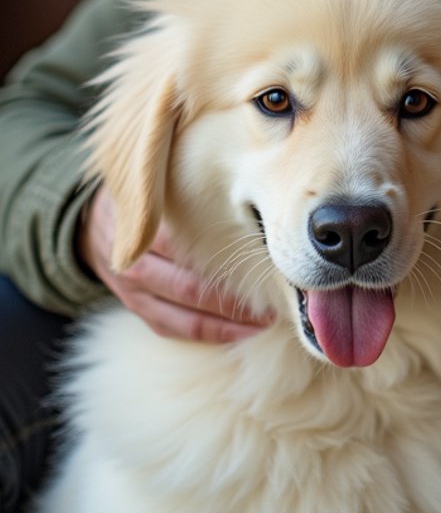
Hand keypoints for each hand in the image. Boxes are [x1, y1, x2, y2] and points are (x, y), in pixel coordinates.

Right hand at [77, 184, 274, 343]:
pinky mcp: (137, 309)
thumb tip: (246, 178)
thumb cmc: (144, 197)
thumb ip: (189, 187)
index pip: (186, 248)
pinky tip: (239, 333)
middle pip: (189, 287)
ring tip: (264, 322)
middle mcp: (136, 265)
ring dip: (227, 322)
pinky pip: (173, 329)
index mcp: (143, 228)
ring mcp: (134, 292)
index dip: (226, 256)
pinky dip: (208, 334)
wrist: (93, 223)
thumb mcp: (156, 182)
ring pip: (184, 315)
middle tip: (274, 298)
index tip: (265, 258)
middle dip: (233, 297)